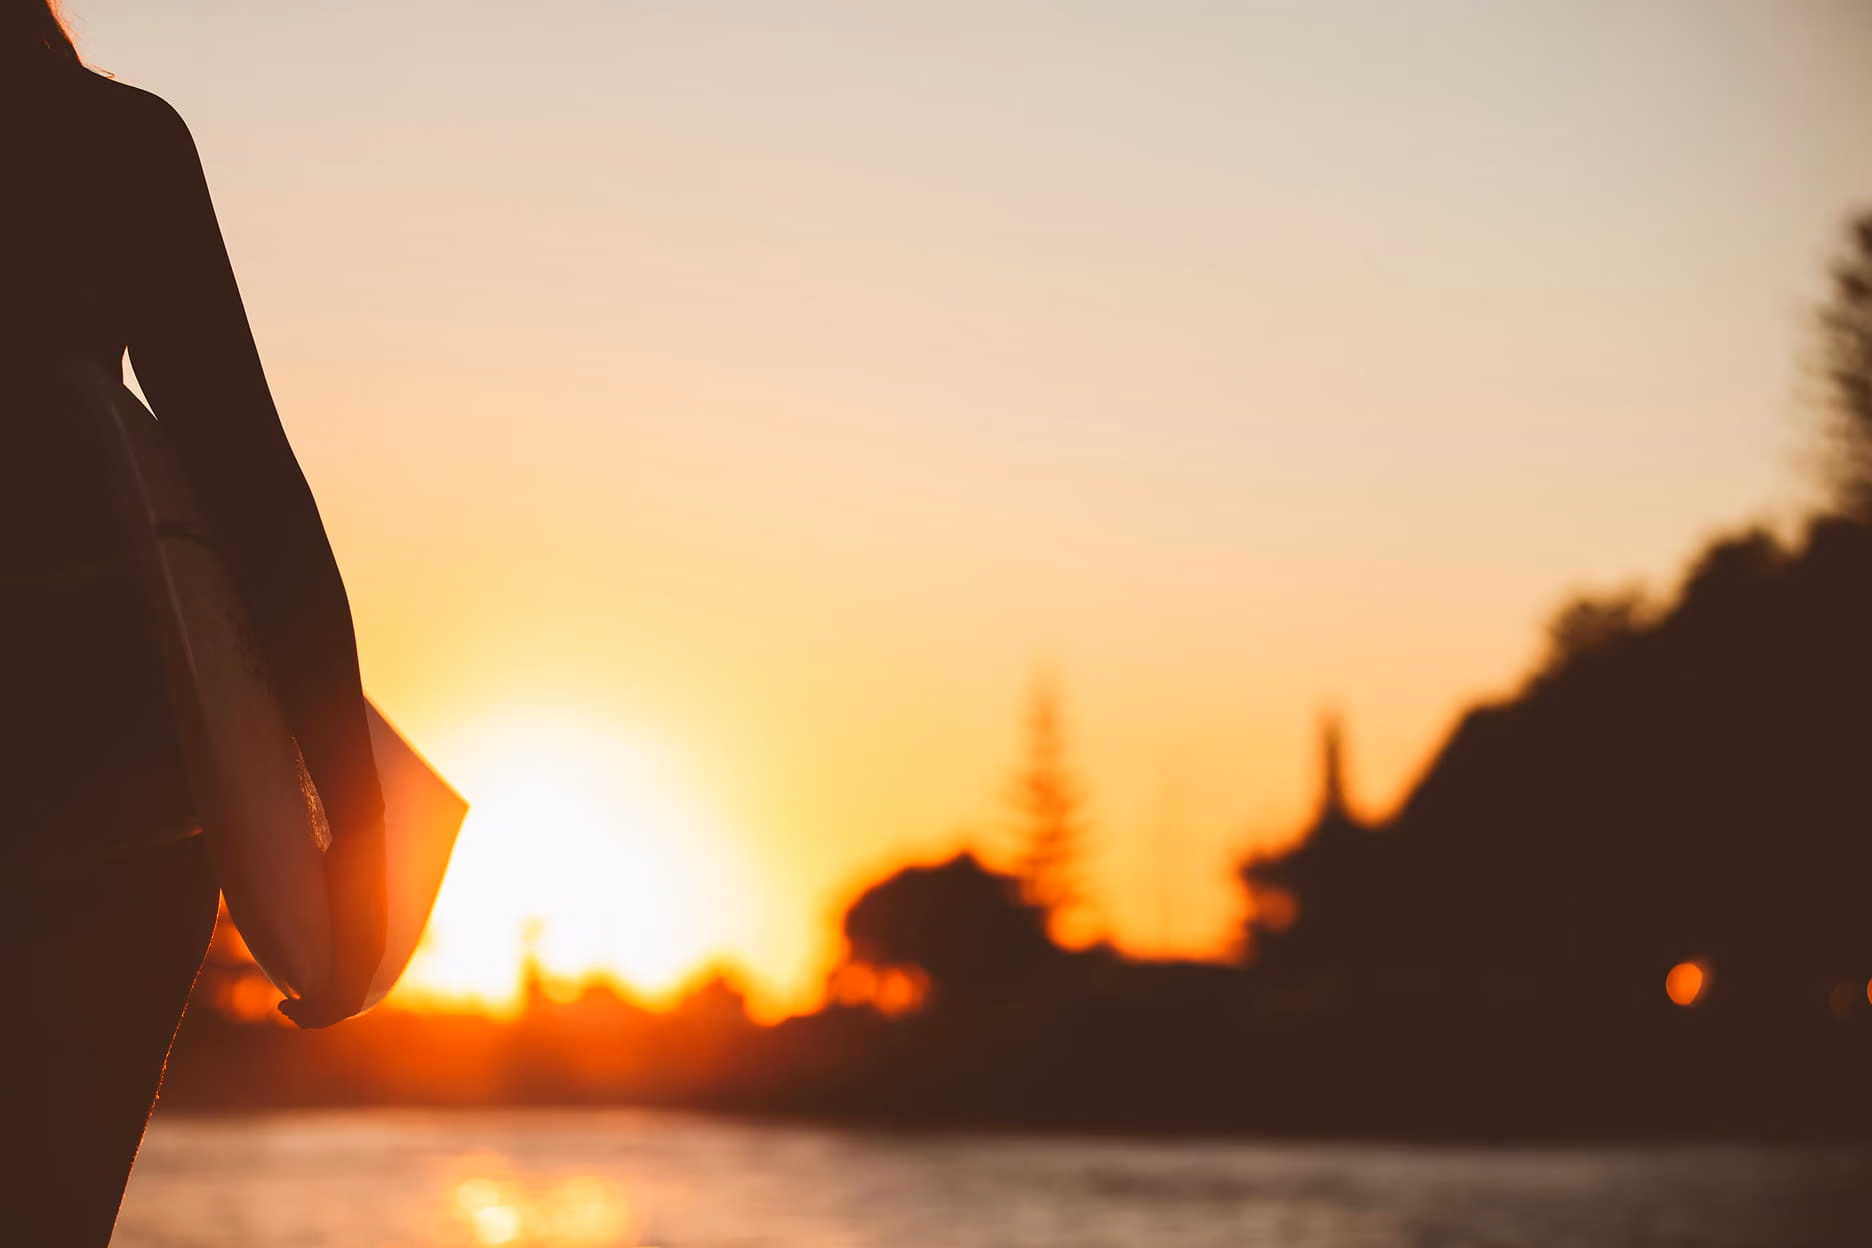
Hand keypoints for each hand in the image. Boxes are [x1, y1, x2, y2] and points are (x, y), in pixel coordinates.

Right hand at [279, 814, 386, 1027]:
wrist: (361, 829)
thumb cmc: (342, 848)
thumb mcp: (330, 886)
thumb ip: (318, 901)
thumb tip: (293, 894)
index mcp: (372, 938)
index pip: (354, 987)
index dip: (326, 1002)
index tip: (298, 998)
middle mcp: (375, 950)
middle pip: (347, 1003)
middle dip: (315, 1014)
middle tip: (286, 1007)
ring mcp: (368, 950)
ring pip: (343, 1006)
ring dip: (311, 1016)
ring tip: (285, 1008)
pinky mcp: (358, 948)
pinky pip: (341, 997)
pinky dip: (315, 1011)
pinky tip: (290, 1004)